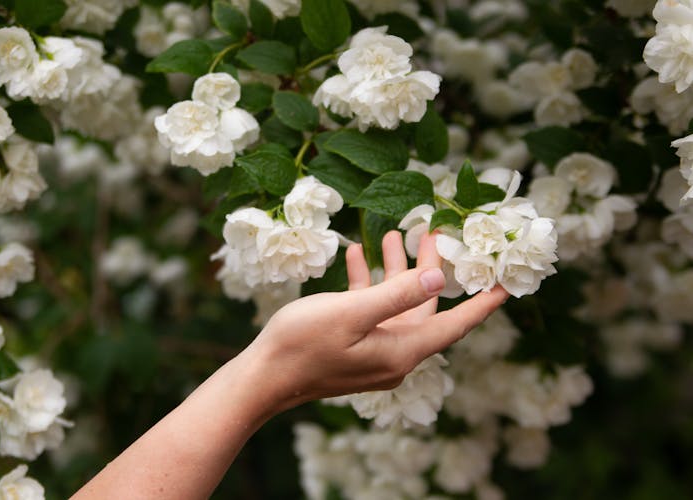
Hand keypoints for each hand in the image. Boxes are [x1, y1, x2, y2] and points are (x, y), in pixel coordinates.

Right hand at [242, 230, 508, 412]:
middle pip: (425, 307)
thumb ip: (397, 295)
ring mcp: (374, 352)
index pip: (455, 325)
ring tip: (393, 234)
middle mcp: (395, 355)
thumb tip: (439, 279)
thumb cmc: (302, 344)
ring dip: (396, 271)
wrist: (262, 378)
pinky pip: (371, 312)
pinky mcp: (354, 348)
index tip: (507, 284)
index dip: (483, 304)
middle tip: (434, 232)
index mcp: (402, 350)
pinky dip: (369, 285)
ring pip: (397, 305)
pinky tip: (357, 255)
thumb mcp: (351, 313)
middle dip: (431, 269)